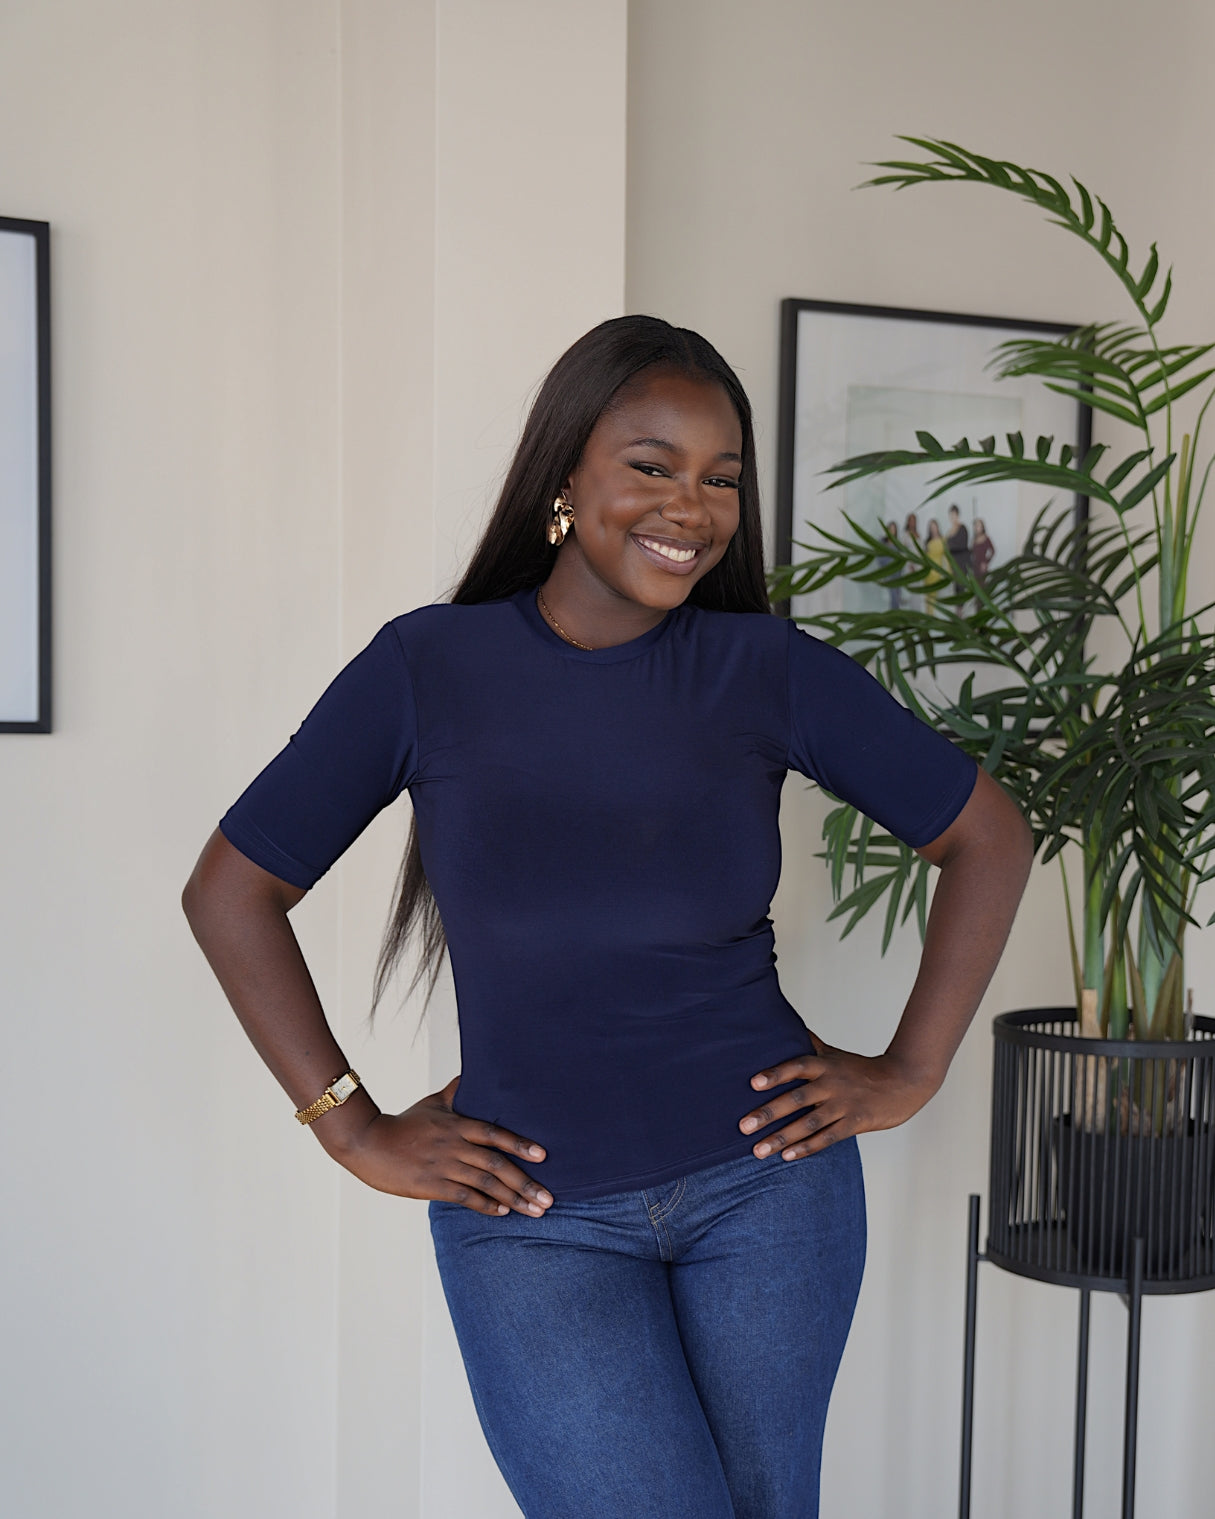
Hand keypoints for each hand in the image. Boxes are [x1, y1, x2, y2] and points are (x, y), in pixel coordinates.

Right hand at [324, 1077, 553, 1216]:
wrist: (368, 1142)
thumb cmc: (403, 1123)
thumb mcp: (433, 1103)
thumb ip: (457, 1093)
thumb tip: (473, 1075)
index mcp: (457, 1124)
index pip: (494, 1134)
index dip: (520, 1144)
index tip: (544, 1156)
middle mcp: (454, 1145)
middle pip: (497, 1164)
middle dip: (526, 1182)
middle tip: (549, 1198)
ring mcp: (443, 1166)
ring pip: (485, 1184)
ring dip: (513, 1199)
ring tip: (535, 1211)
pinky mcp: (431, 1185)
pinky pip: (464, 1197)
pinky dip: (485, 1206)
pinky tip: (503, 1212)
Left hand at [738, 1039, 939, 1158]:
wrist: (903, 1082)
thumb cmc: (863, 1069)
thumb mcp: (836, 1053)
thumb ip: (812, 1044)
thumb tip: (788, 1027)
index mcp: (824, 1065)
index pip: (796, 1066)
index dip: (775, 1074)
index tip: (753, 1083)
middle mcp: (831, 1084)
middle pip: (796, 1099)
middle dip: (768, 1113)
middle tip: (744, 1126)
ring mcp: (843, 1105)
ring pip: (809, 1123)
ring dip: (782, 1138)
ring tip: (759, 1150)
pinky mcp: (855, 1123)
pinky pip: (828, 1138)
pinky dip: (807, 1148)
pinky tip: (788, 1157)